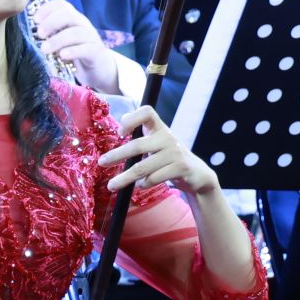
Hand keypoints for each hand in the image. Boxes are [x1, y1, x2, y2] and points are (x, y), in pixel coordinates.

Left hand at [30, 0, 118, 89]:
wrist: (99, 68)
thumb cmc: (75, 52)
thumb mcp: (61, 40)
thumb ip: (50, 33)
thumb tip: (29, 32)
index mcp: (73, 18)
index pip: (62, 4)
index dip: (47, 8)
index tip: (34, 19)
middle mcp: (83, 24)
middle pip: (69, 15)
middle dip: (51, 23)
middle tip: (39, 34)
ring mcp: (91, 37)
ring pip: (76, 32)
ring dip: (58, 40)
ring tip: (44, 49)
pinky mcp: (96, 52)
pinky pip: (86, 48)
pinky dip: (73, 51)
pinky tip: (62, 55)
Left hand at [98, 105, 218, 197]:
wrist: (198, 175)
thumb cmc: (170, 158)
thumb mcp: (158, 144)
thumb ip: (142, 136)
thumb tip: (122, 121)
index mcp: (160, 129)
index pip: (147, 112)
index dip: (132, 119)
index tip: (120, 132)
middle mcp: (168, 138)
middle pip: (137, 145)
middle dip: (116, 155)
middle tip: (101, 163)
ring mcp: (175, 153)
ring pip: (142, 167)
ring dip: (124, 178)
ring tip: (111, 185)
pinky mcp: (181, 168)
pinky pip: (153, 178)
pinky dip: (143, 184)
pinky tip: (139, 186)